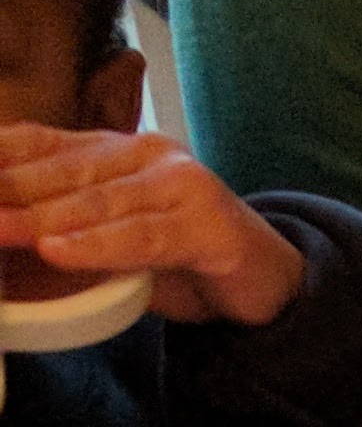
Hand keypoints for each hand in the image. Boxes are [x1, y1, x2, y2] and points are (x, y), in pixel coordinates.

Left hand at [0, 125, 307, 325]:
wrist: (270, 284)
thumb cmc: (185, 261)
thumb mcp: (113, 237)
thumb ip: (66, 225)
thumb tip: (6, 229)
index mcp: (117, 149)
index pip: (41, 142)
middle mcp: (147, 154)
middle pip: (62, 170)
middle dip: (7, 191)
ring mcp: (182, 185)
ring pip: (98, 201)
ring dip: (39, 219)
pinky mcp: (209, 226)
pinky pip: (142, 237)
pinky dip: (97, 246)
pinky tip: (57, 250)